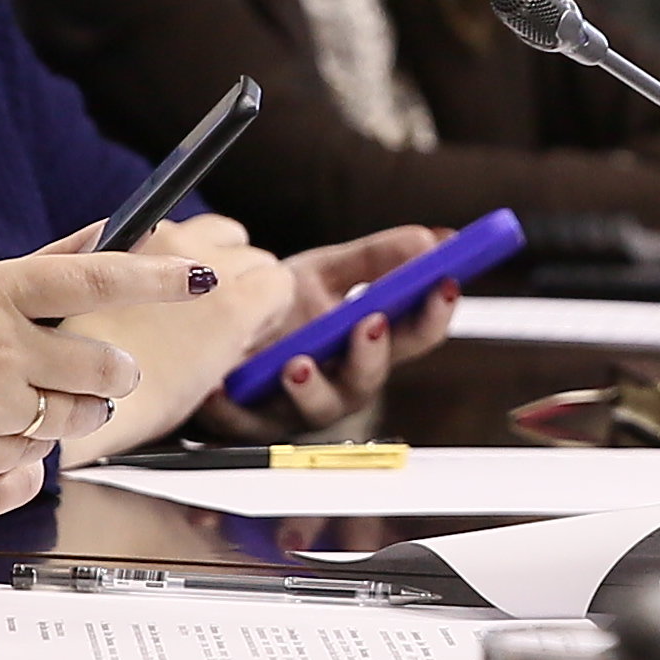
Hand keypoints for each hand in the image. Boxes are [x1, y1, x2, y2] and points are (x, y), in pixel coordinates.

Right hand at [0, 247, 228, 506]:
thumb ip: (6, 279)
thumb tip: (77, 249)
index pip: (91, 279)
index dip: (152, 279)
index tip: (196, 275)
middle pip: (102, 366)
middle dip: (114, 372)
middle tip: (109, 371)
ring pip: (77, 418)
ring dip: (80, 411)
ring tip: (50, 403)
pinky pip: (29, 455)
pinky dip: (27, 445)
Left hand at [210, 225, 463, 435]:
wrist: (216, 334)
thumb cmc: (279, 312)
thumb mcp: (324, 276)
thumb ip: (375, 259)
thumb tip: (430, 238)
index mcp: (365, 348)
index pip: (414, 335)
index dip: (434, 312)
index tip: (443, 282)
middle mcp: (340, 384)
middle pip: (369, 378)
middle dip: (372, 353)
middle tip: (371, 321)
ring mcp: (296, 406)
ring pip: (315, 407)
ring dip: (310, 387)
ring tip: (296, 363)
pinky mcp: (249, 421)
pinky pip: (242, 420)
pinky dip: (231, 404)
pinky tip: (221, 386)